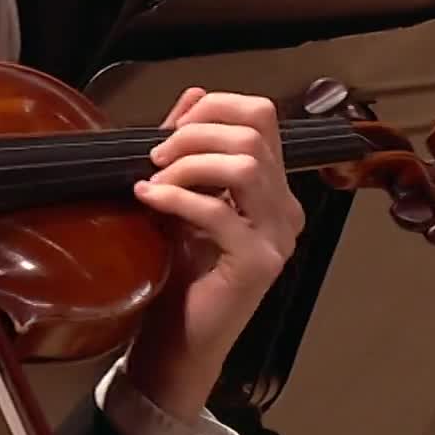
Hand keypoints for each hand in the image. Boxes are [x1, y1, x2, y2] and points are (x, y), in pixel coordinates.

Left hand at [124, 88, 305, 423]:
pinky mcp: (258, 264)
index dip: (214, 108)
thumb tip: (193, 94)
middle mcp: (286, 209)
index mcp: (273, 189)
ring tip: (155, 179)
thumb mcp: (182, 198)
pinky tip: (148, 199)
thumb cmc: (179, 273)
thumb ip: (189, 149)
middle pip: (253, 134)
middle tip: (154, 157)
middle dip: (194, 134)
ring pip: (246, 166)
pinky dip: (177, 198)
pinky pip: (219, 212)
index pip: (263, 117)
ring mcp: (277, 237)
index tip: (169, 128)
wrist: (178, 340)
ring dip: (190, 164)